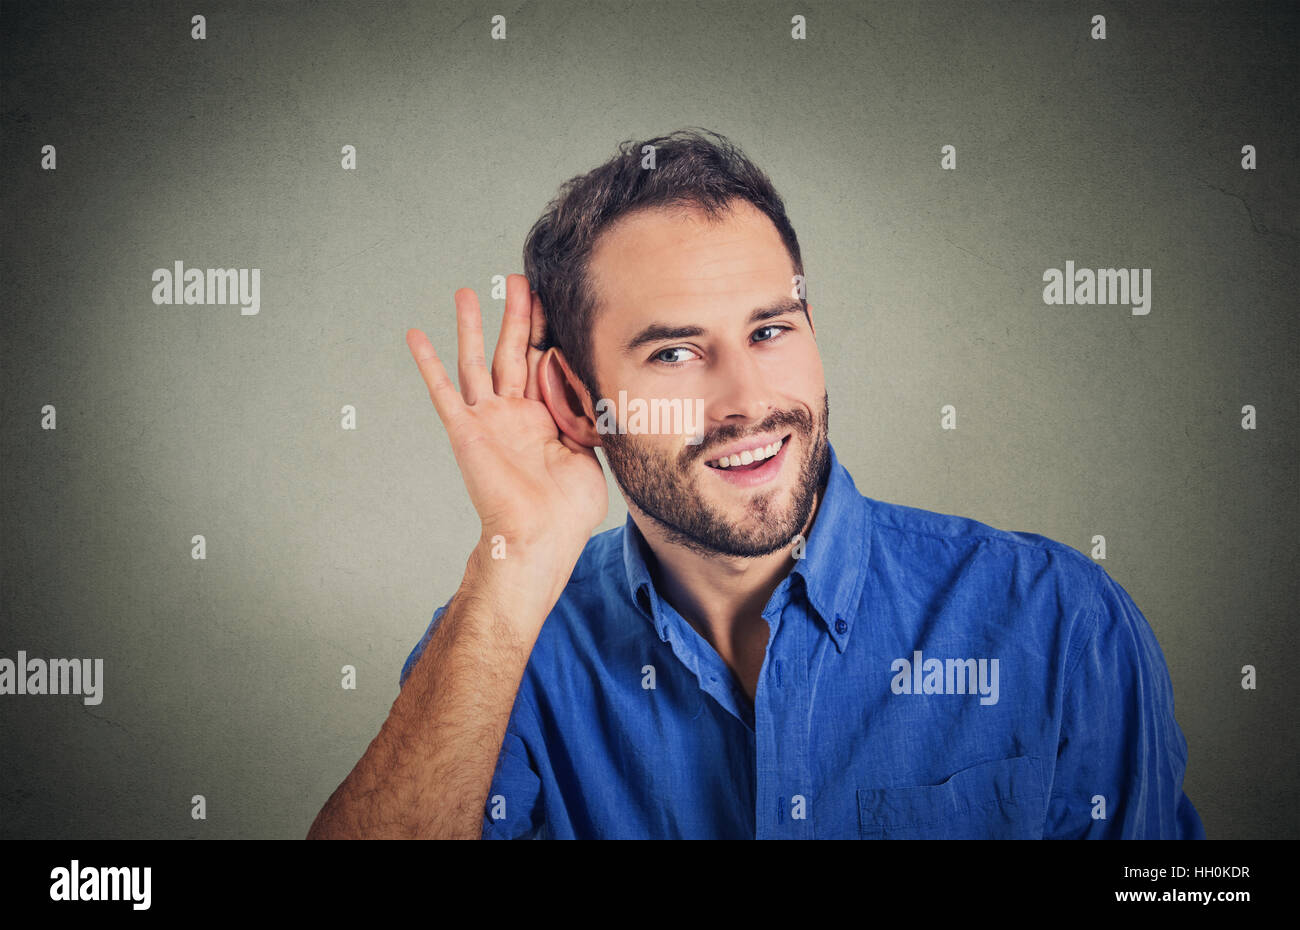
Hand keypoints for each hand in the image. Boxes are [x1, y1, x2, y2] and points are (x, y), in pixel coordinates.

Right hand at [405, 274, 607, 563]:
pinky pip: (443, 391)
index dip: (548, 330)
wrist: (539, 538)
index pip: (546, 362)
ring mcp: (488, 420)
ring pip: (478, 361)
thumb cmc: (568, 510)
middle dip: (517, 314)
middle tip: (518, 278)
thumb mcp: (592, 453)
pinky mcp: (466, 430)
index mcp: (546, 417)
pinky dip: (427, 363)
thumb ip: (589, 417)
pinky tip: (416, 335)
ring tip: (466, 292)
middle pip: (514, 351)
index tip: (553, 296)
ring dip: (472, 326)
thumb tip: (600, 386)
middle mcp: (515, 413)